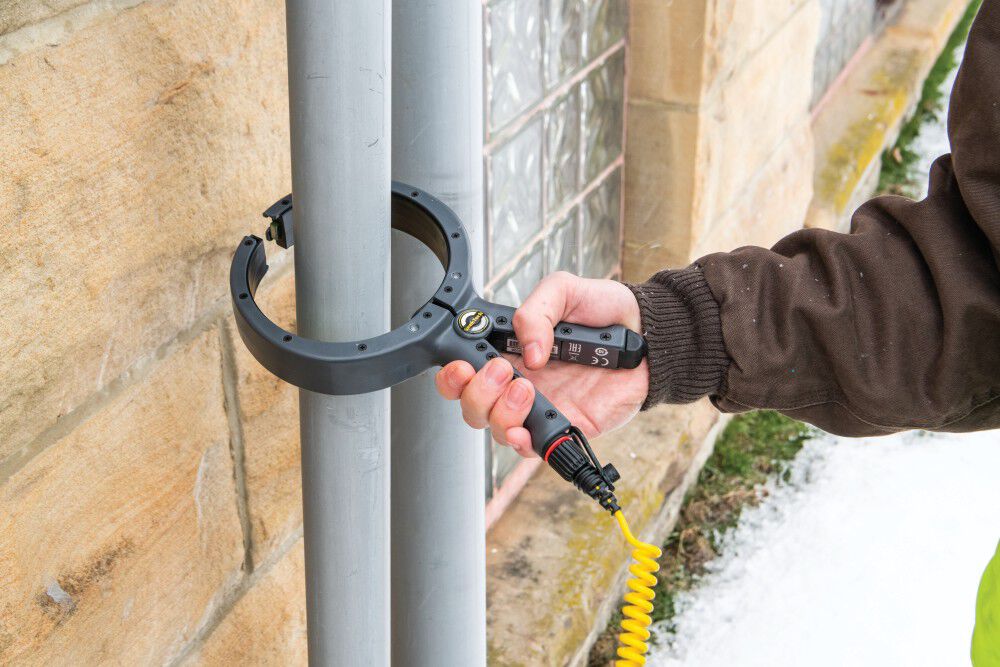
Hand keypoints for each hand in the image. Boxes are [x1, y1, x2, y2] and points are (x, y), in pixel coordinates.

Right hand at [434, 272, 648, 457]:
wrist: (649, 337)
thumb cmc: (606, 313)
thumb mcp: (564, 291)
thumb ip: (535, 311)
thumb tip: (527, 351)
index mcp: (508, 350)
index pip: (463, 370)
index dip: (451, 374)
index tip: (461, 365)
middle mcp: (517, 382)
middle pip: (471, 405)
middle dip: (475, 393)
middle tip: (502, 371)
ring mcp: (538, 407)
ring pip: (494, 428)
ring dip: (500, 411)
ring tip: (527, 388)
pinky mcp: (562, 427)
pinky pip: (530, 447)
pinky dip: (520, 441)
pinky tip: (524, 429)